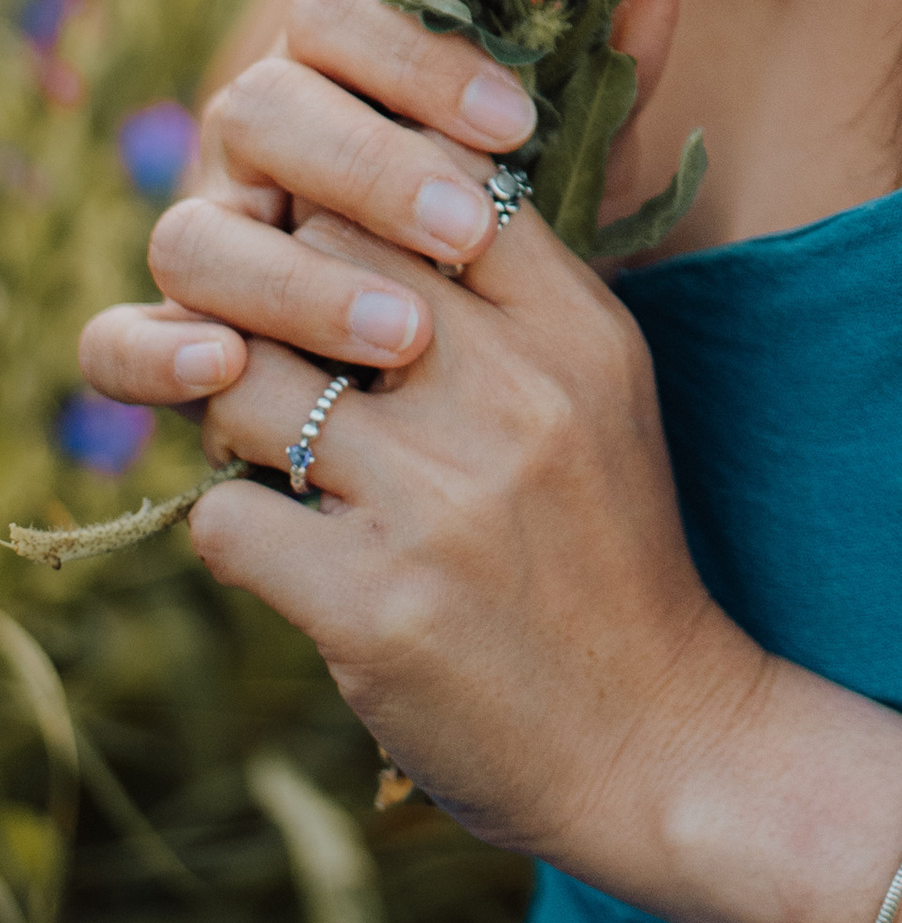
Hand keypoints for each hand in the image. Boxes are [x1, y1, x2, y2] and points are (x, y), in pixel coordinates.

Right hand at [77, 0, 680, 411]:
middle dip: (369, 167)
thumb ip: (606, 90)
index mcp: (337, 79)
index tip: (516, 121)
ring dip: (294, 280)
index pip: (335, 10)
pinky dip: (155, 353)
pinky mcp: (165, 349)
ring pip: (193, 233)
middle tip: (471, 233)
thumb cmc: (513, 272)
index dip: (415, 55)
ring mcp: (205, 245)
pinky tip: (226, 371)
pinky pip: (114, 342)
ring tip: (406, 333)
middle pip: (261, 107)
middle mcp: (256, 147)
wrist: (468, 429)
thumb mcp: (574, 187)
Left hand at [185, 189, 763, 872]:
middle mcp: (515, 396)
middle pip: (322, 259)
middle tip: (278, 355)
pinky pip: (224, 519)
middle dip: (276, 300)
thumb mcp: (602, 393)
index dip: (360, 200)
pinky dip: (233, 532)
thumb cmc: (611, 552)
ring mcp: (441, 501)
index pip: (433, 181)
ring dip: (232, 418)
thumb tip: (377, 201)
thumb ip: (514, 295)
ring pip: (246, 382)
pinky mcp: (374, 606)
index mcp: (578, 330)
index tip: (338, 250)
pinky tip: (281, 551)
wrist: (656, 741)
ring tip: (267, 454)